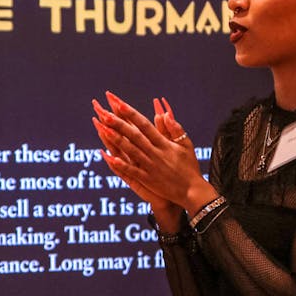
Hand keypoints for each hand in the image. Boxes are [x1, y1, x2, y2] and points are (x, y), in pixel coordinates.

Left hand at [92, 92, 215, 212]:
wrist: (193, 191)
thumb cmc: (190, 167)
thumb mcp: (186, 145)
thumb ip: (175, 129)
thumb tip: (165, 114)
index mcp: (164, 143)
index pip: (145, 125)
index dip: (131, 114)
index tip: (119, 103)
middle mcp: (156, 153)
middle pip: (134, 135)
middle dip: (119, 123)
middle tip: (104, 112)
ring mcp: (151, 166)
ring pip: (131, 150)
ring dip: (116, 140)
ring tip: (103, 129)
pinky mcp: (148, 180)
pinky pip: (133, 171)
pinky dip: (122, 165)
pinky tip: (110, 158)